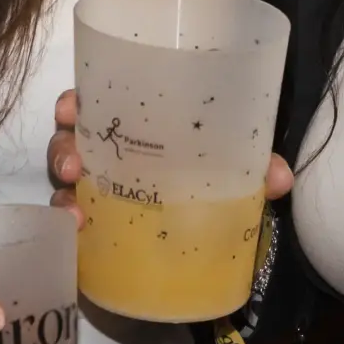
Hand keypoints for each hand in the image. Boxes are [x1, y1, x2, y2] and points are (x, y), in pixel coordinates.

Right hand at [46, 89, 294, 225]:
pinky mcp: (98, 229)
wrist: (212, 242)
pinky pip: (74, 224)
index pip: (96, 103)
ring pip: (65, 184)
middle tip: (73, 164)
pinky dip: (70, 228)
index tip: (71, 108)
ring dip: (62, 192)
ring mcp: (99, 191)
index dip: (76, 102)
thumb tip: (280, 179)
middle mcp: (111, 153)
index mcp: (136, 126)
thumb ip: (257, 166)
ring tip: (74, 209)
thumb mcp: (236, 166)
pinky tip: (77, 233)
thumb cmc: (213, 178)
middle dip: (63, 148)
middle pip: (70, 141)